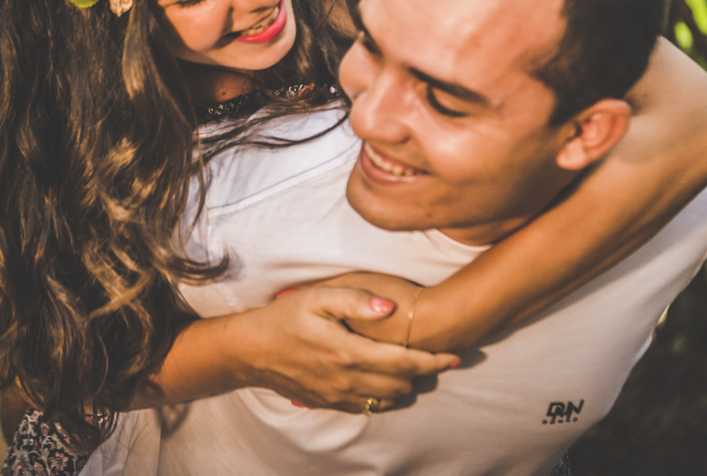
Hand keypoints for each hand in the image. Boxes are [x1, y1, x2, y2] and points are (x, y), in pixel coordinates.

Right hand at [227, 284, 457, 412]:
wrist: (251, 350)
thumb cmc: (284, 317)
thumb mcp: (316, 297)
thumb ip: (356, 300)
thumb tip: (391, 308)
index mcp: (347, 352)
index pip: (403, 362)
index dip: (434, 361)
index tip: (456, 356)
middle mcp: (346, 380)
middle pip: (402, 386)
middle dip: (422, 372)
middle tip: (432, 353)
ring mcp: (337, 396)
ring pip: (388, 400)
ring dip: (405, 385)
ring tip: (410, 365)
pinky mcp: (329, 404)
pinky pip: (368, 408)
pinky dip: (384, 396)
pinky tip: (383, 378)